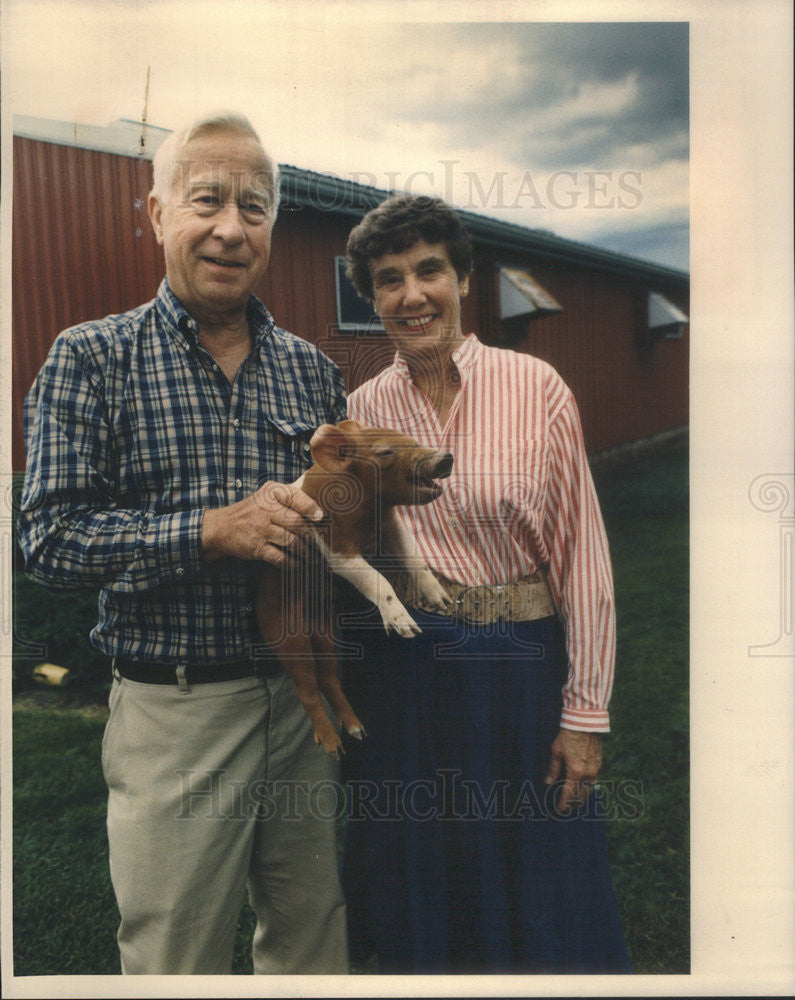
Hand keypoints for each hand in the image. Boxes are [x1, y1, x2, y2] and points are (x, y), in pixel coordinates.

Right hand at [201, 482, 322, 566]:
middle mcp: (266, 509)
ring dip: (305, 551)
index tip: (320, 517)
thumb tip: (321, 511)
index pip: (294, 496)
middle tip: (320, 542)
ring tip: (311, 555)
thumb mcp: (269, 496)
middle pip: (297, 522)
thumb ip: (292, 498)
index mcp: (272, 492)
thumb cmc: (255, 511)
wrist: (223, 527)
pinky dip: (291, 563)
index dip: (310, 508)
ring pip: (291, 541)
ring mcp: (261, 529)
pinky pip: (280, 557)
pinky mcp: (257, 547)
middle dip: (311, 535)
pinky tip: (297, 563)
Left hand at [544, 729, 601, 813]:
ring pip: (589, 790)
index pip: (569, 794)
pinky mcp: (599, 764)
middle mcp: (588, 773)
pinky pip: (594, 781)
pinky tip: (582, 787)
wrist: (584, 722)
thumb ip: (553, 769)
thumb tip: (548, 782)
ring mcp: (595, 769)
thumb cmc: (568, 735)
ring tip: (574, 800)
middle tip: (566, 807)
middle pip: (581, 796)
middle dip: (573, 804)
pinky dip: (588, 787)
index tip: (560, 810)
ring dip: (582, 797)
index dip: (564, 804)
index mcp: (575, 772)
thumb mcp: (556, 751)